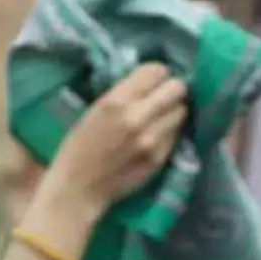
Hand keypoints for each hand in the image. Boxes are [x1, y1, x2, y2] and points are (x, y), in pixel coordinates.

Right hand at [48, 63, 187, 211]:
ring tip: (160, 117)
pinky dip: (170, 132)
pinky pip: (177, 135)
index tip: (152, 81)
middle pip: (177, 89)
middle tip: (163, 97)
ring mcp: (152, 140)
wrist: (78, 188)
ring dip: (173, 112)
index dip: (157, 74)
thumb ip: (123, 94)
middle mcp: (138, 118)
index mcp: (116, 101)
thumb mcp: (95, 110)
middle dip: (172, 90)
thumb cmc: (78, 147)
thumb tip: (148, 80)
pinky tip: (157, 136)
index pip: (157, 71)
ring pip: (182, 112)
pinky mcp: (160, 158)